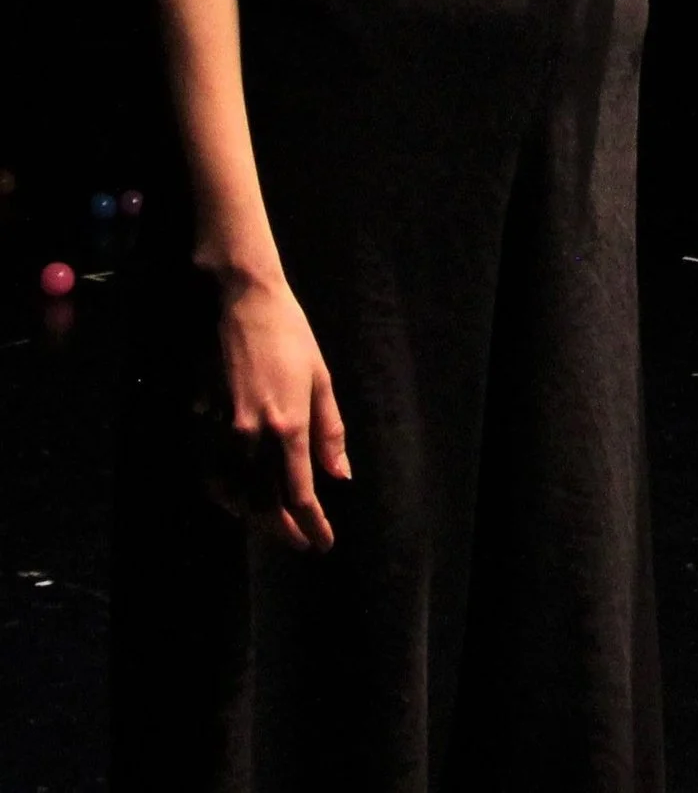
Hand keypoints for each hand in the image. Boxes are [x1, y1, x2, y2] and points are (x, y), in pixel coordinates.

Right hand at [209, 270, 348, 553]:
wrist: (244, 306)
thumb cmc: (292, 339)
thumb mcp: (322, 381)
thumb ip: (329, 433)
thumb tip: (339, 476)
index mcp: (289, 427)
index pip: (299, 493)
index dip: (312, 524)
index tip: (324, 544)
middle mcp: (254, 437)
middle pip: (265, 501)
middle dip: (284, 529)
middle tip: (302, 544)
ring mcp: (224, 431)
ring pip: (236, 493)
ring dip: (255, 517)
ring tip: (276, 527)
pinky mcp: (205, 423)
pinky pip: (213, 472)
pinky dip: (227, 494)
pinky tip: (240, 501)